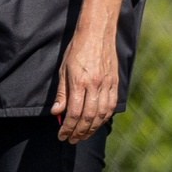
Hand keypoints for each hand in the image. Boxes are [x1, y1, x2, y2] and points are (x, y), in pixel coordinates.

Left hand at [50, 23, 119, 142]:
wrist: (97, 32)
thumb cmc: (77, 49)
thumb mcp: (63, 69)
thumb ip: (62, 92)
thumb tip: (56, 112)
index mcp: (79, 81)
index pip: (73, 112)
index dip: (67, 127)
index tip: (62, 135)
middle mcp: (95, 85)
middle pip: (88, 117)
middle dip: (79, 132)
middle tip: (72, 139)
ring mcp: (107, 84)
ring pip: (101, 114)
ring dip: (92, 128)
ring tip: (83, 135)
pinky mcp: (115, 82)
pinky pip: (111, 105)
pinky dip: (104, 118)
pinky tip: (97, 123)